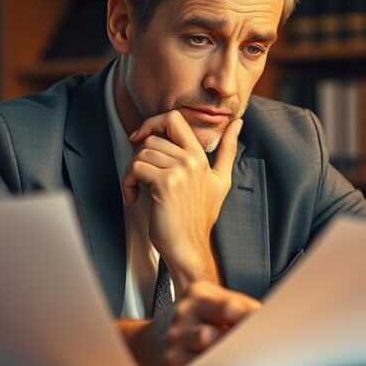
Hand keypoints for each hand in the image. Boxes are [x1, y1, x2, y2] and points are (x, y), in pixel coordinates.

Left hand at [121, 111, 242, 292]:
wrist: (189, 247)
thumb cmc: (199, 217)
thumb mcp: (220, 181)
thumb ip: (228, 151)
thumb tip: (238, 123)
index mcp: (200, 156)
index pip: (174, 118)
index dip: (152, 123)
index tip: (138, 137)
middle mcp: (192, 160)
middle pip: (152, 137)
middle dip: (138, 154)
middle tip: (138, 175)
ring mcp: (180, 171)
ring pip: (142, 152)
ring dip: (131, 172)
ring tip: (135, 190)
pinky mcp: (165, 184)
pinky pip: (136, 168)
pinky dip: (127, 183)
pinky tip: (131, 198)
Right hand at [123, 281, 259, 365]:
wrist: (147, 347)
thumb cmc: (189, 325)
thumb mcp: (205, 305)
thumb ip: (235, 307)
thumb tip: (269, 319)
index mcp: (197, 294)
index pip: (233, 304)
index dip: (255, 317)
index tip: (271, 327)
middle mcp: (185, 312)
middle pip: (223, 316)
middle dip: (244, 330)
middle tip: (262, 342)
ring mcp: (176, 338)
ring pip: (209, 340)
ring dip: (231, 349)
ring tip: (246, 357)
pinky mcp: (171, 363)